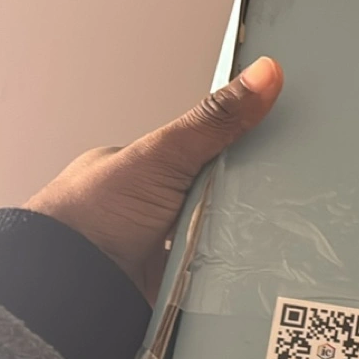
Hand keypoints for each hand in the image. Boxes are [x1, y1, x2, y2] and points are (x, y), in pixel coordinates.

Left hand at [25, 57, 284, 302]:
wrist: (70, 283)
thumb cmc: (97, 213)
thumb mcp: (163, 155)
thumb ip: (213, 122)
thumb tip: (265, 73)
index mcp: (147, 168)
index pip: (210, 152)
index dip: (247, 151)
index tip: (286, 152)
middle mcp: (155, 207)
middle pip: (221, 199)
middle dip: (249, 203)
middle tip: (287, 203)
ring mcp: (164, 248)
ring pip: (222, 241)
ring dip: (243, 244)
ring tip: (277, 240)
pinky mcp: (175, 285)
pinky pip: (217, 277)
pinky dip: (233, 275)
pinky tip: (255, 269)